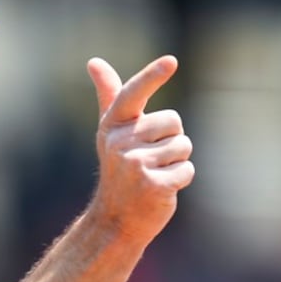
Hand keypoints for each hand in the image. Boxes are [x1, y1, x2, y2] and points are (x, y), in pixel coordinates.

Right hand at [86, 55, 194, 243]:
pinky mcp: (153, 185)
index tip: (171, 61)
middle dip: (171, 140)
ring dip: (177, 162)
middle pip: (173, 121)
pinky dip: (181, 180)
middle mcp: (120, 142)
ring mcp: (135, 164)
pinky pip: (187, 170)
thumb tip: (93, 61)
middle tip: (149, 160)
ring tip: (154, 174)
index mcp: (113, 125)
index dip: (152, 76)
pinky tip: (161, 189)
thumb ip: (108, 95)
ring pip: (183, 146)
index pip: (133, 94)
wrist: (115, 220)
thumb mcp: (111, 131)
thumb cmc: (119, 169)